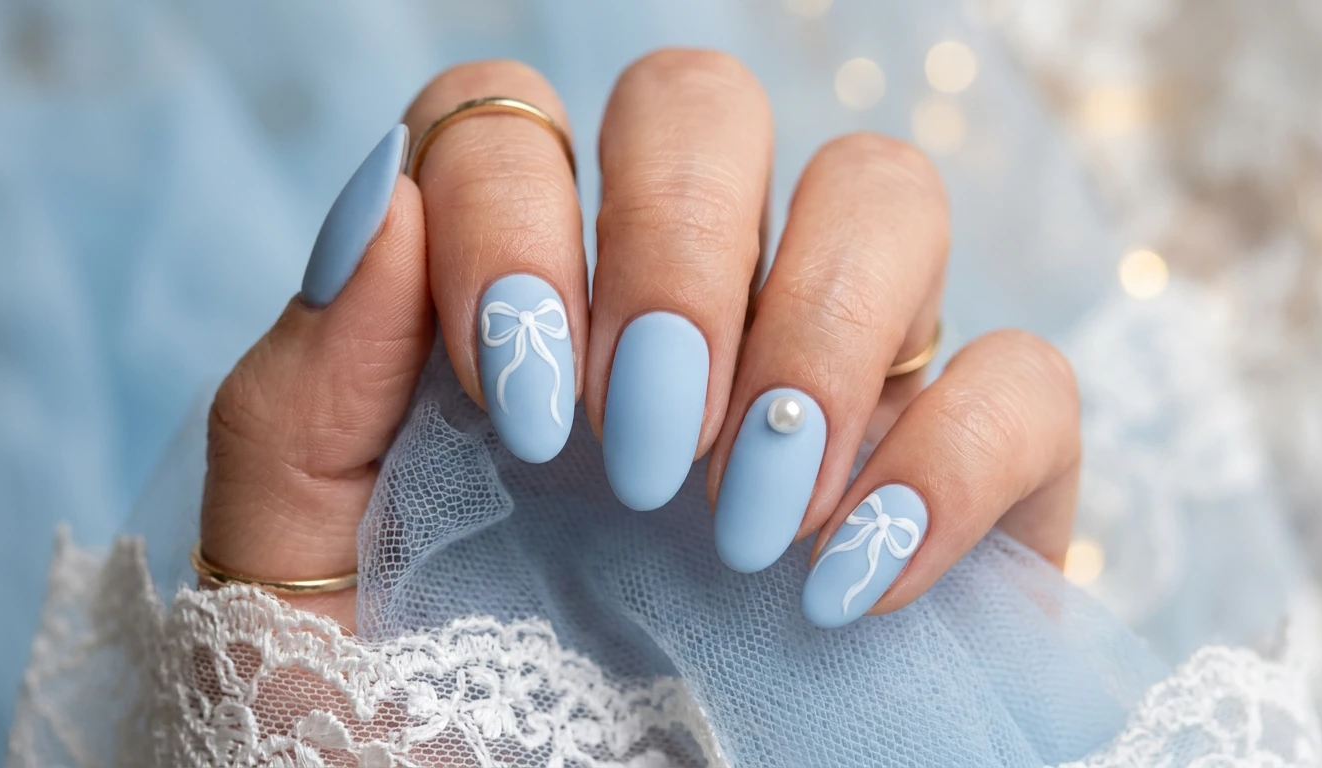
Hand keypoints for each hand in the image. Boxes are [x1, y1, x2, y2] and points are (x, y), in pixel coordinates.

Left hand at [200, 50, 1079, 629]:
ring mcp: (826, 387)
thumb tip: (390, 192)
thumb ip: (304, 390)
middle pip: (706, 103)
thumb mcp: (298, 576)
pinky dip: (949, 465)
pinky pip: (1023, 385)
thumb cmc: (399, 733)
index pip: (513, 122)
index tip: (520, 409)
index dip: (516, 218)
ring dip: (815, 333)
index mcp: (513, 306)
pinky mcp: (961, 492)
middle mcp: (675, 312)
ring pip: (885, 191)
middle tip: (636, 445)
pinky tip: (849, 584)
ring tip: (743, 519)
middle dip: (675, 248)